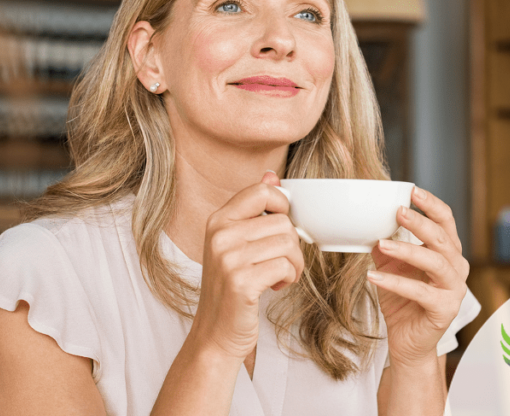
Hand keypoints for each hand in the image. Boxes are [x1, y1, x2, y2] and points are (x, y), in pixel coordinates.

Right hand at [189, 171, 305, 360]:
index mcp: (218, 220)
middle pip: (282, 221)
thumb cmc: (231, 288)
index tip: (281, 227)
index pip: (262, 191)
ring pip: (288, 243)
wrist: (215, 333)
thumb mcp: (236, 244)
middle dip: (292, 245)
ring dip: (293, 264)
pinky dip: (288, 278)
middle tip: (281, 263)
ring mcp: (229, 258)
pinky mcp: (241, 282)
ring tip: (278, 276)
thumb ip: (253, 209)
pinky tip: (274, 287)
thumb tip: (272, 175)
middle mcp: (220, 235)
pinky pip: (286, 266)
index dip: (283, 206)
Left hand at [367, 186, 469, 367]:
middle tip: (398, 211)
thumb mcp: (391, 265)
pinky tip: (373, 276)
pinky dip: (394, 282)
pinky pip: (420, 291)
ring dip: (407, 250)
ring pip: (434, 262)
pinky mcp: (444, 310)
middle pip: (442, 238)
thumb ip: (385, 243)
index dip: (432, 204)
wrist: (408, 342)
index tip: (412, 190)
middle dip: (420, 222)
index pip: (446, 221)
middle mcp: (456, 268)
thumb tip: (366, 220)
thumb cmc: (402, 301)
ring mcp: (454, 289)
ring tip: (381, 243)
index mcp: (448, 252)